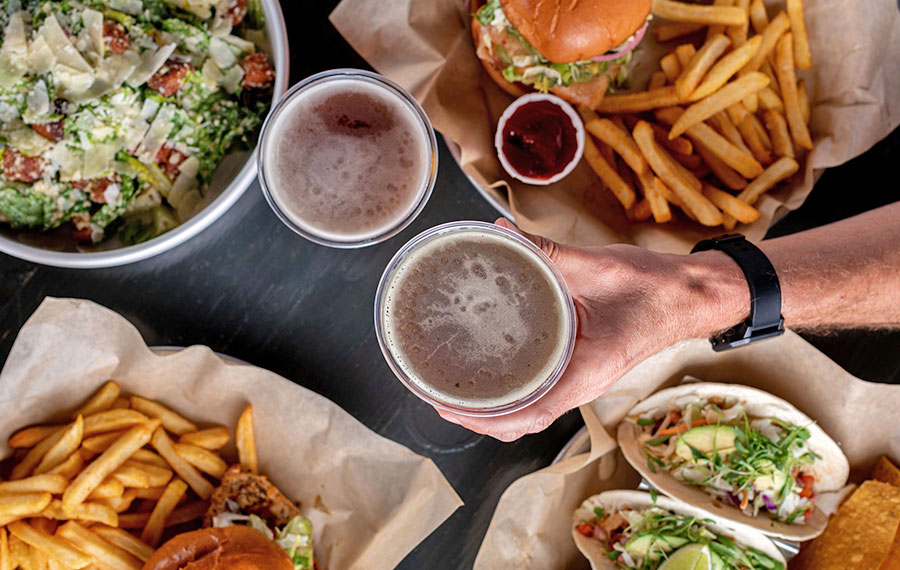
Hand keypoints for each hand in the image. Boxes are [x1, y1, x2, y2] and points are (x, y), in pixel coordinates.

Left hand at [436, 218, 747, 440]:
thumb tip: (500, 232)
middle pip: (524, 422)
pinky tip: (494, 376)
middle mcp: (583, 383)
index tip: (450, 407)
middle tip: (439, 397)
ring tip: (457, 393)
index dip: (487, 418)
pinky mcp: (584, 367)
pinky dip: (515, 394)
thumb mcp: (595, 266)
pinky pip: (544, 391)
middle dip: (480, 418)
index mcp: (587, 369)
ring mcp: (584, 379)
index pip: (532, 414)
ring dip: (495, 410)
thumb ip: (546, 251)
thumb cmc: (652, 287)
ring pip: (533, 411)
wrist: (690, 295)